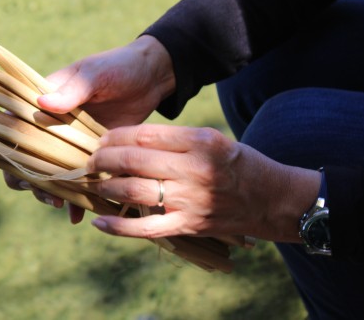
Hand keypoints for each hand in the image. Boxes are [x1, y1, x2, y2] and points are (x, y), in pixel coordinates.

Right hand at [0, 36, 175, 221]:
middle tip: (33, 189)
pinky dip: (77, 201)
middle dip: (24, 178)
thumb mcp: (94, 74)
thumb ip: (72, 91)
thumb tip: (42, 104)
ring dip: (49, 192)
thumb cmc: (117, 67)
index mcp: (46, 103)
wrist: (152, 77)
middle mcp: (54, 127)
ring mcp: (74, 144)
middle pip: (27, 157)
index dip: (0, 145)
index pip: (14, 125)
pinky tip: (76, 216)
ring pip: (51, 174)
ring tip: (58, 204)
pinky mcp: (95, 157)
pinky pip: (81, 182)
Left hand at [85, 124, 320, 241]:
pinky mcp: (188, 225)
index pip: (146, 134)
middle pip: (135, 160)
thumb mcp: (212, 139)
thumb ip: (175, 140)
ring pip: (135, 191)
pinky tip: (99, 222)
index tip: (103, 138)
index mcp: (201, 141)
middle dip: (104, 158)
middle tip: (91, 159)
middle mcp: (195, 169)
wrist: (272, 199)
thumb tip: (129, 142)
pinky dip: (119, 227)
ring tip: (94, 182)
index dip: (117, 136)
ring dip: (107, 186)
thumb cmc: (238, 164)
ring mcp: (191, 200)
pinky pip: (146, 228)